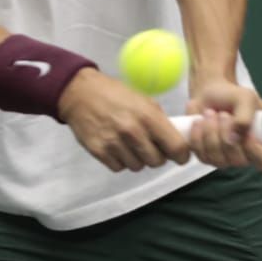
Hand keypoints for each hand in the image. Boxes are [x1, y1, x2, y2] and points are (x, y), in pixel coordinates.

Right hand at [57, 68, 191, 171]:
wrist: (80, 93)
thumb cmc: (115, 94)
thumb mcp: (143, 100)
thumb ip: (159, 121)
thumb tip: (175, 141)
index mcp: (148, 116)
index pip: (176, 147)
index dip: (181, 155)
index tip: (179, 156)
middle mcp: (132, 131)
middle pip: (157, 162)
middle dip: (157, 156)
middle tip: (150, 147)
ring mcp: (114, 143)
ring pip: (137, 167)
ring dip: (137, 159)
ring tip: (130, 145)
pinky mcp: (99, 152)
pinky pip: (119, 168)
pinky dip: (120, 161)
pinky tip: (117, 147)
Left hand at [185, 78, 261, 170]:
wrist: (209, 94)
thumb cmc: (233, 96)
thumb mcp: (246, 98)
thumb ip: (245, 117)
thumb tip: (235, 138)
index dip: (254, 151)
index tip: (245, 133)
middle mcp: (245, 155)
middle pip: (237, 160)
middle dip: (226, 134)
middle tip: (223, 113)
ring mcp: (226, 159)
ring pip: (217, 159)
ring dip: (211, 133)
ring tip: (210, 113)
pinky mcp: (207, 157)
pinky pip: (201, 155)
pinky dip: (197, 136)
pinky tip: (199, 121)